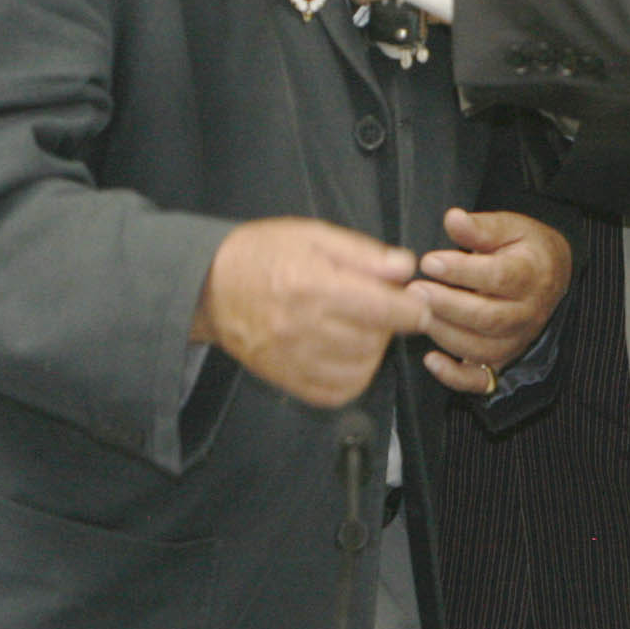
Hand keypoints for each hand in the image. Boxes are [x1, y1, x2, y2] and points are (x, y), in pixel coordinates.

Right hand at [192, 216, 430, 406]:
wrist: (209, 286)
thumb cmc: (263, 254)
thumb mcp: (313, 236)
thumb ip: (362, 253)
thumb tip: (405, 269)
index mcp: (312, 286)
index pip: (381, 309)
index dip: (412, 310)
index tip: (420, 305)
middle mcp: (302, 328)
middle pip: (373, 340)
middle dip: (390, 325)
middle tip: (382, 307)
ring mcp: (292, 360)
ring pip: (359, 368)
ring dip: (373, 350)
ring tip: (362, 327)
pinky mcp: (285, 380)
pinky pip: (335, 392)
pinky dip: (352, 377)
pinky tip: (348, 354)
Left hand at [411, 206, 572, 393]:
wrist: (552, 275)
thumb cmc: (526, 249)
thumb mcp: (511, 227)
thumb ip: (481, 226)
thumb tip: (453, 219)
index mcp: (532, 275)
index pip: (499, 277)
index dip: (462, 271)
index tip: (431, 261)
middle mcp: (527, 313)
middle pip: (488, 317)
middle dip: (448, 305)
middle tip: (416, 290)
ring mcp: (515, 340)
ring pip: (480, 347)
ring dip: (445, 333)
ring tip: (418, 312)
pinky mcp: (503, 360)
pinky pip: (480, 380)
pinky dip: (455, 377)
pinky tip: (432, 360)